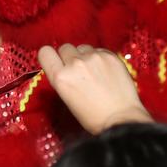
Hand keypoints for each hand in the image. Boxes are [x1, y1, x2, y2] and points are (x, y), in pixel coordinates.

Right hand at [37, 43, 151, 133]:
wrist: (121, 119)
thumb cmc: (93, 117)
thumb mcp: (67, 99)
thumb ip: (63, 78)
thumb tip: (65, 66)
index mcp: (60, 78)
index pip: (45, 52)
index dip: (51, 57)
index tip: (57, 62)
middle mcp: (75, 64)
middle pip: (64, 48)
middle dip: (70, 57)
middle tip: (79, 72)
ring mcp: (93, 57)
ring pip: (82, 47)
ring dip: (85, 56)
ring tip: (95, 73)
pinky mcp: (110, 55)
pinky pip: (99, 50)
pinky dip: (100, 58)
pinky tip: (106, 73)